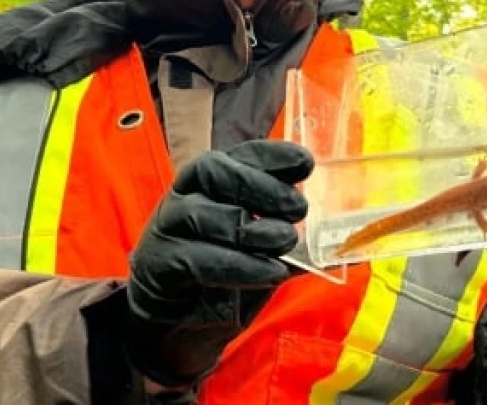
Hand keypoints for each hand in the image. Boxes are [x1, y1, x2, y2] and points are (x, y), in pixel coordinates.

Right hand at [125, 140, 312, 386]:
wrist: (176, 331)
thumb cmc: (221, 282)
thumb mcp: (261, 254)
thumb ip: (285, 237)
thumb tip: (328, 237)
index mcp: (213, 183)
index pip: (240, 155)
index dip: (273, 155)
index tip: (305, 163)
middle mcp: (186, 195)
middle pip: (215, 171)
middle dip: (261, 186)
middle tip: (298, 207)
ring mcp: (167, 228)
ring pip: (203, 213)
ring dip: (252, 229)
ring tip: (285, 241)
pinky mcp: (157, 265)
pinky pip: (197, 260)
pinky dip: (239, 265)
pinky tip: (270, 271)